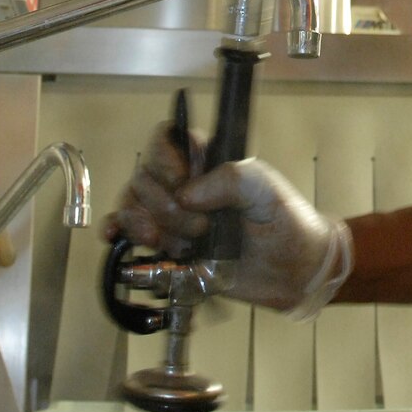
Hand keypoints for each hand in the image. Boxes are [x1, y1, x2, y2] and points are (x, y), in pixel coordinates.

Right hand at [105, 121, 351, 316]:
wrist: (294, 271)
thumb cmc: (287, 222)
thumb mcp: (265, 188)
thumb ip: (228, 179)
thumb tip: (186, 194)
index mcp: (206, 162)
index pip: (166, 140)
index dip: (165, 160)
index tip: (181, 182)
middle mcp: (184, 186)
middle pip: (143, 178)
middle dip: (165, 207)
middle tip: (201, 227)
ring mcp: (173, 218)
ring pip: (132, 206)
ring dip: (145, 225)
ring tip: (176, 245)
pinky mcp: (168, 249)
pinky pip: (128, 235)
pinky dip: (118, 233)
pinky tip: (117, 238)